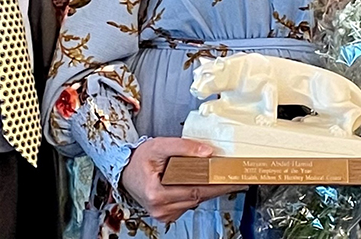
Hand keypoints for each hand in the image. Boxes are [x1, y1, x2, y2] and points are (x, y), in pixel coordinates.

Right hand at [120, 137, 243, 222]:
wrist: (125, 170)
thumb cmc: (140, 159)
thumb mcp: (159, 145)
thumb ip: (183, 147)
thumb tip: (207, 152)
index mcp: (156, 193)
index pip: (194, 190)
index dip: (215, 185)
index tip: (232, 179)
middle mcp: (159, 208)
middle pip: (196, 198)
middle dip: (216, 187)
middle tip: (235, 177)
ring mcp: (163, 214)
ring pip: (193, 202)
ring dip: (207, 190)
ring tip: (222, 177)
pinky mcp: (166, 214)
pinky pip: (187, 203)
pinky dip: (196, 193)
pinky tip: (203, 183)